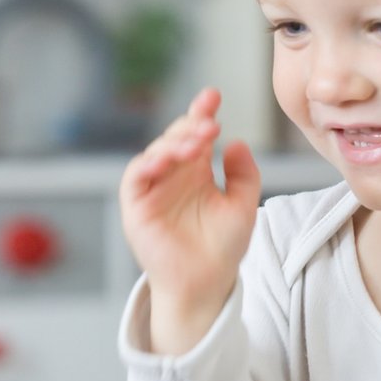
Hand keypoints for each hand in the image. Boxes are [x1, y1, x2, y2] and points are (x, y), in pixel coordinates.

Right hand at [119, 88, 260, 351]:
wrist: (207, 284)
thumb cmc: (223, 248)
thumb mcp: (243, 206)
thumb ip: (245, 175)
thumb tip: (237, 142)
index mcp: (196, 171)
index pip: (196, 133)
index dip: (201, 113)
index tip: (213, 96)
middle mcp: (172, 174)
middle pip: (175, 138)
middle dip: (190, 126)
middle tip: (209, 124)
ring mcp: (153, 189)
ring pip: (155, 152)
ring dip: (173, 143)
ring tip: (196, 143)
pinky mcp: (136, 206)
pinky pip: (135, 177)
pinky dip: (147, 164)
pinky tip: (165, 159)